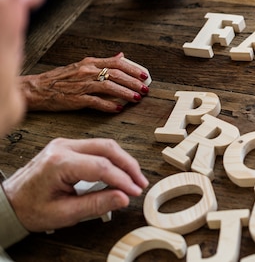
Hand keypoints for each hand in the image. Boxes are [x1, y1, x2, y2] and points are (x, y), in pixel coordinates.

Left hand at [2, 138, 147, 231]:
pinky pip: (97, 147)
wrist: (10, 203)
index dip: (123, 179)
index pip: (102, 166)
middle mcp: (63, 147)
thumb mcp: (64, 213)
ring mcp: (65, 144)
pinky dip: (112, 159)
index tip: (135, 191)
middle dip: (128, 165)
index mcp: (59, 162)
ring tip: (133, 178)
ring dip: (122, 160)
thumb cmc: (30, 209)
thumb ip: (96, 205)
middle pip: (107, 148)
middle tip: (140, 182)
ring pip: (105, 145)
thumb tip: (123, 197)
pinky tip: (119, 171)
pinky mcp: (68, 146)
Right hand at [20, 52, 149, 112]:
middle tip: (145, 89)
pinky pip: (96, 101)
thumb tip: (121, 56)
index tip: (145, 75)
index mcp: (89, 63)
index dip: (133, 69)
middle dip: (134, 82)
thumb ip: (102, 62)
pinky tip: (118, 108)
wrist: (36, 89)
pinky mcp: (75, 99)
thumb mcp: (81, 65)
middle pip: (116, 75)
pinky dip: (109, 105)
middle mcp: (87, 71)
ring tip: (136, 98)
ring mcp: (81, 85)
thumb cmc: (59, 79)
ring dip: (126, 93)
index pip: (117, 63)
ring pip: (109, 87)